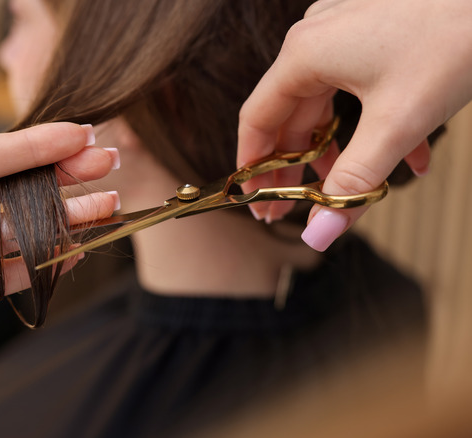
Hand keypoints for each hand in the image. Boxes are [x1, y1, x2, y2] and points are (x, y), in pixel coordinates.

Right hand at [237, 0, 471, 250]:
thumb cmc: (455, 37)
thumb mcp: (398, 122)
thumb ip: (354, 183)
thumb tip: (319, 235)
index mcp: (305, 55)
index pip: (258, 120)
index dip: (253, 167)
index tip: (256, 203)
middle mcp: (317, 38)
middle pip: (291, 114)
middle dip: (298, 166)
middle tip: (296, 208)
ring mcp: (346, 30)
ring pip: (328, 102)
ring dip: (340, 148)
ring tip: (354, 188)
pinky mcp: (378, 29)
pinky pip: (360, 84)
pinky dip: (376, 123)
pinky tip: (412, 156)